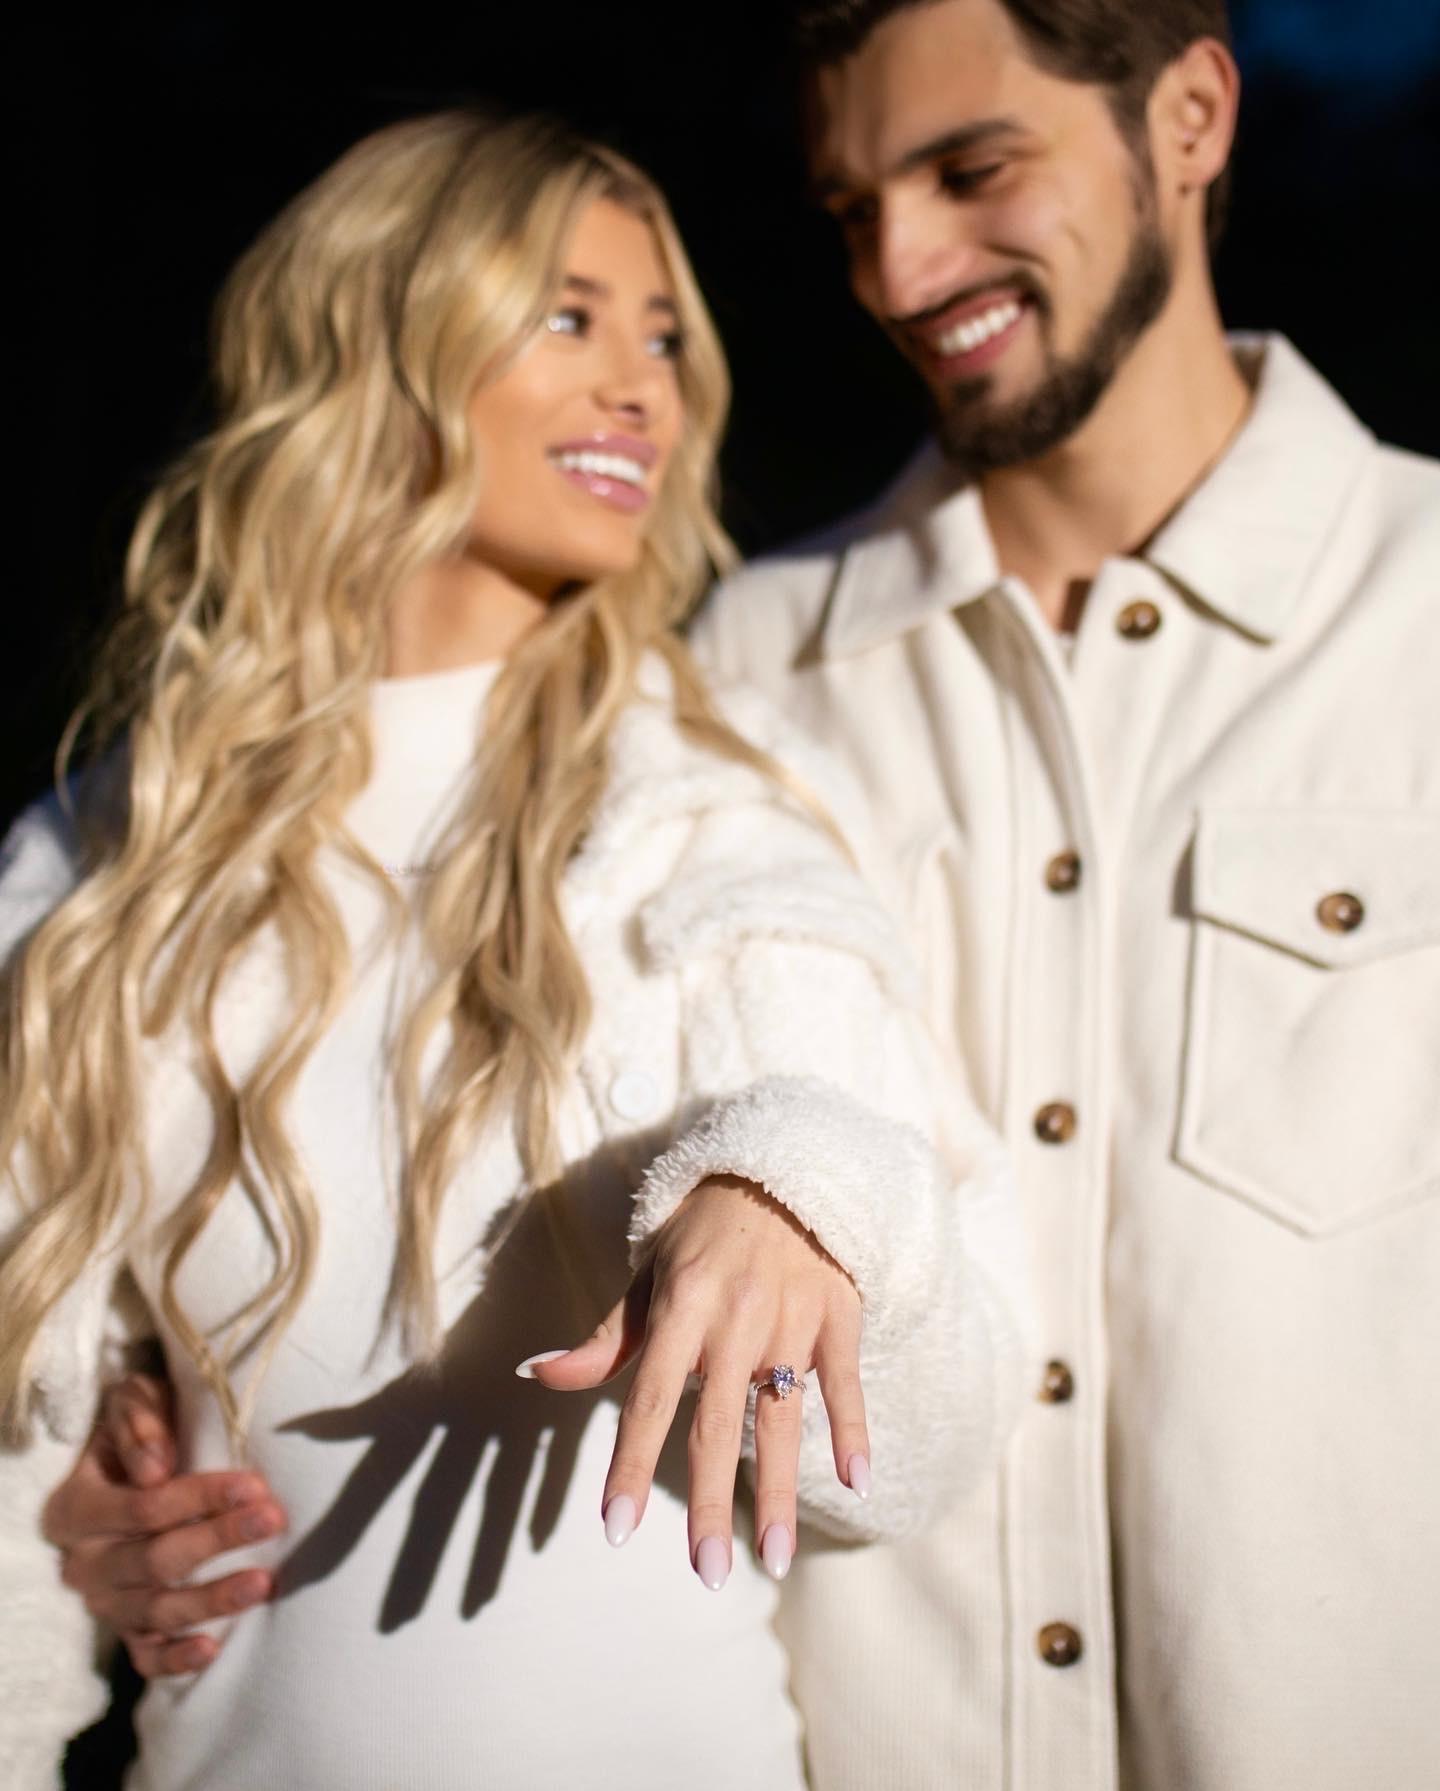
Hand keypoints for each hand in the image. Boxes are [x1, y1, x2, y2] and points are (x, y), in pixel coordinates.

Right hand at [42, 1373, 287, 1677]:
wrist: (128, 1464)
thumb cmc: (139, 1430)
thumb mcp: (133, 1404)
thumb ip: (140, 1424)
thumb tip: (156, 1467)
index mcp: (76, 1508)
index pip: (144, 1507)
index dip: (200, 1497)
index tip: (253, 1485)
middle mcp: (84, 1562)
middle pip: (155, 1560)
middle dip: (217, 1540)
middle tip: (272, 1522)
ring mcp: (104, 1602)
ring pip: (156, 1611)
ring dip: (212, 1599)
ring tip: (263, 1583)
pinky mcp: (125, 1630)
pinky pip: (146, 1656)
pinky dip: (176, 1658)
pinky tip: (214, 1649)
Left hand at [521, 1177, 868, 1587]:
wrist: (784, 1169)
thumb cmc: (704, 1230)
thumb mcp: (650, 1271)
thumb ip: (605, 1336)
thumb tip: (534, 1373)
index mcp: (682, 1306)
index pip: (649, 1399)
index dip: (632, 1465)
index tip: (616, 1528)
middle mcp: (736, 1318)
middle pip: (717, 1425)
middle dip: (711, 1505)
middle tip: (705, 1576)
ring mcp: (791, 1319)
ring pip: (783, 1419)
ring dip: (780, 1492)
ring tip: (776, 1559)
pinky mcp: (838, 1316)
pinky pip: (844, 1383)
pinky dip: (853, 1430)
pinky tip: (857, 1482)